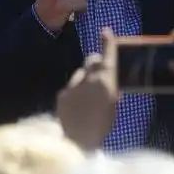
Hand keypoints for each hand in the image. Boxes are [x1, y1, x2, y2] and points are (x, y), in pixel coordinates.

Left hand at [57, 28, 118, 149]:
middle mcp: (88, 80)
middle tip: (100, 70)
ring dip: (85, 79)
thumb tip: (111, 85)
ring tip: (88, 95)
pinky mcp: (62, 94)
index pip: (107, 57)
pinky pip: (71, 87)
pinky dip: (75, 92)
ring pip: (80, 74)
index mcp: (105, 82)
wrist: (78, 142)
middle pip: (91, 61)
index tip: (106, 31)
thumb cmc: (102, 127)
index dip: (107, 43)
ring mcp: (72, 86)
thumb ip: (111, 92)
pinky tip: (78, 106)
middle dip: (96, 62)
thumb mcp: (112, 108)